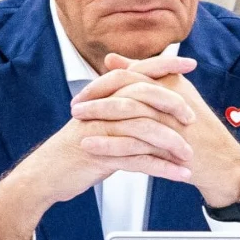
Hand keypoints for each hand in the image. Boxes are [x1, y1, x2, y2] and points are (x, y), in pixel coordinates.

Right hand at [0, 56, 199, 239]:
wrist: (47, 173)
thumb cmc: (77, 147)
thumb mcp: (98, 120)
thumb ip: (121, 105)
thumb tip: (149, 93)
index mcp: (104, 96)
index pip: (137, 71)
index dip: (164, 65)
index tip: (189, 64)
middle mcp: (102, 108)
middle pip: (143, 96)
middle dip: (173, 104)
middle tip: (192, 118)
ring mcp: (101, 131)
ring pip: (144, 129)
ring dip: (172, 143)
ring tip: (190, 156)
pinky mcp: (102, 156)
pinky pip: (139, 160)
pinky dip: (163, 168)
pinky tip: (180, 175)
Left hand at [72, 53, 239, 208]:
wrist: (217, 159)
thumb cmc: (194, 127)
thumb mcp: (170, 94)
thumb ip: (140, 74)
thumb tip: (110, 58)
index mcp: (166, 83)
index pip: (126, 75)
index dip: (101, 84)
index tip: (83, 94)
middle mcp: (165, 98)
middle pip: (121, 91)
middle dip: (94, 100)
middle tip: (75, 108)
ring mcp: (166, 121)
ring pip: (123, 115)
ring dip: (96, 120)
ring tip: (76, 128)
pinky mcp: (164, 145)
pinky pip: (130, 143)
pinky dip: (107, 145)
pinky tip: (89, 148)